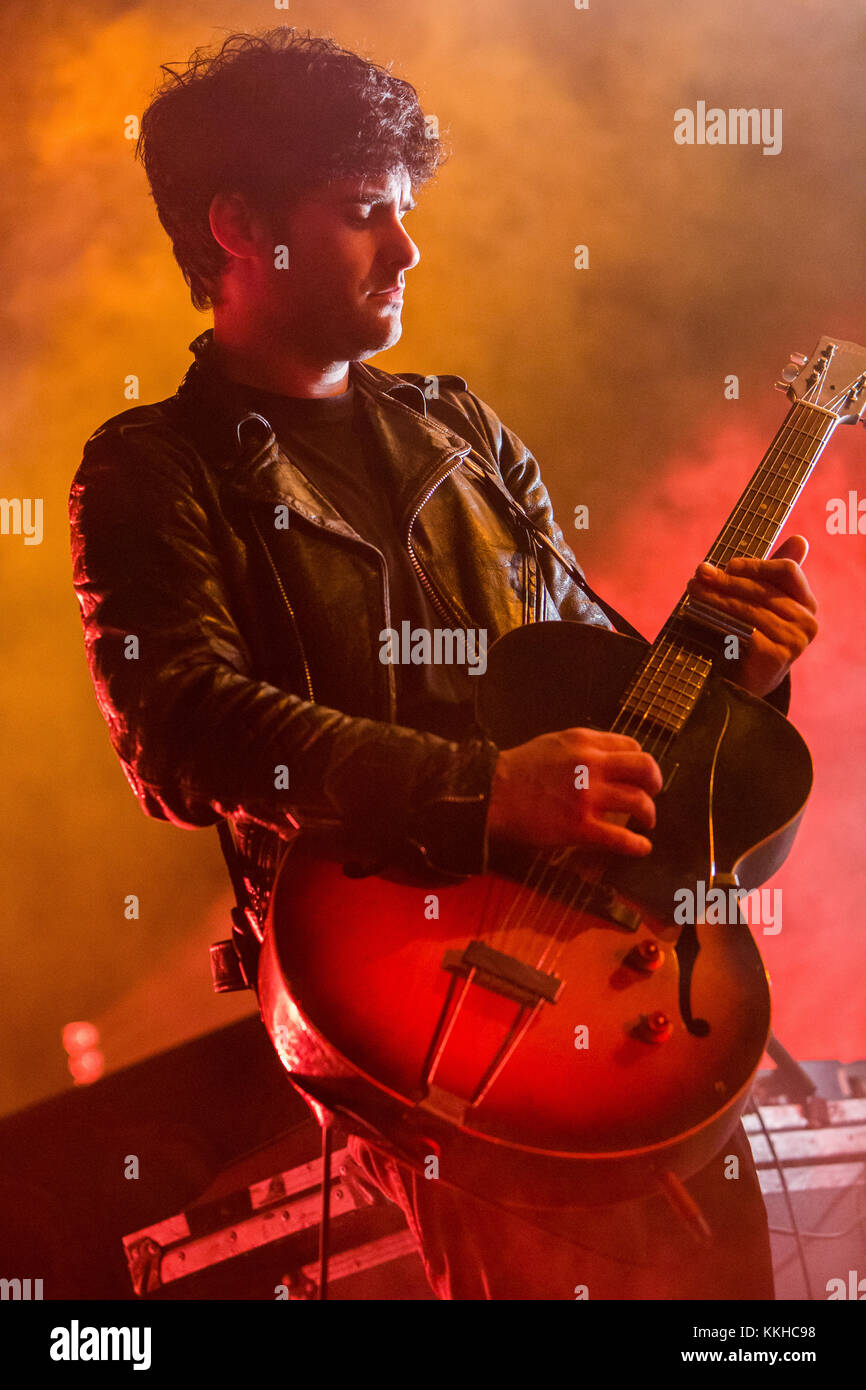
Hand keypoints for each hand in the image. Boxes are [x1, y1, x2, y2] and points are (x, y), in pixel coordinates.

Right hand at [487, 728, 662, 857]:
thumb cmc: (516, 771)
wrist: (490, 794)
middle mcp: (591, 765)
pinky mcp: (580, 827)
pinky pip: (621, 838)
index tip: (638, 774)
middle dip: (655, 784)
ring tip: (645, 822)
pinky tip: (641, 848)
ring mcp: (587, 797)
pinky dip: (637, 845)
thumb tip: (606, 759)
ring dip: (648, 814)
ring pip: (639, 802)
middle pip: (645, 768)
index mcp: (584, 742)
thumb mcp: (552, 744)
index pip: (632, 746)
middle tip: (651, 794)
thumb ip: (582, 748)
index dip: (640, 762)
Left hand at [686, 535, 817, 697]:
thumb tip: (800, 539)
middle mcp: (807, 621)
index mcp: (807, 603)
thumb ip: (773, 573)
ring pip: (749, 608)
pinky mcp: (777, 657)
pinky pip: (744, 630)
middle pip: (762, 589)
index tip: (728, 564)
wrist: (746, 684)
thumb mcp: (763, 602)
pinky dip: (719, 619)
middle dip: (726, 580)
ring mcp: (794, 641)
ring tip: (694, 590)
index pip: (788, 571)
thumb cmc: (753, 635)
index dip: (756, 564)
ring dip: (716, 597)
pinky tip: (701, 614)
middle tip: (699, 574)